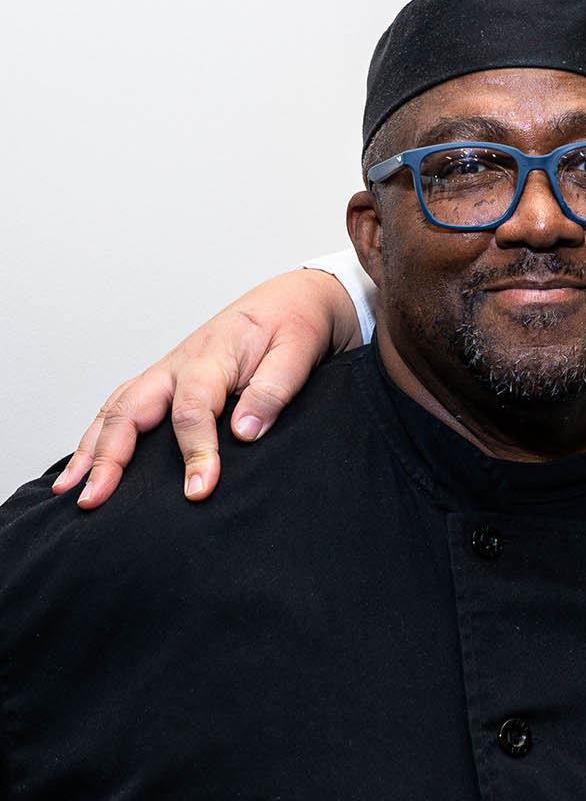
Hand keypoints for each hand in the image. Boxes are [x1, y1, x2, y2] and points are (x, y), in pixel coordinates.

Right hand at [53, 269, 360, 507]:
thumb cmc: (293, 325)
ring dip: (90, 451)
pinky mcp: (162, 383)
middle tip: (97, 500)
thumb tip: (245, 433)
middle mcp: (176, 365)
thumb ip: (273, 390)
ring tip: (73, 492)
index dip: (195, 451)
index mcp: (210, 357)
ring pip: (114, 411)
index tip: (199, 490)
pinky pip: (118, 410)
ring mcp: (163, 374)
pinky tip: (83, 467)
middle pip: (131, 412)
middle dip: (110, 458)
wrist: (289, 300)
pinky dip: (96, 438)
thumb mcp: (297, 352)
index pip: (193, 409)